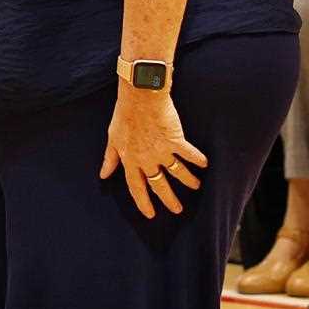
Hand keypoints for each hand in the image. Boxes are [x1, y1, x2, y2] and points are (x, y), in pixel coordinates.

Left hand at [99, 86, 206, 218]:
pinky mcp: (175, 140)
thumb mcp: (112, 137)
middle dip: (169, 199)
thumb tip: (103, 174)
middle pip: (158, 184)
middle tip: (177, 210)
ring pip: (177, 172)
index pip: (135, 186)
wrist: (139, 94)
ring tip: (196, 186)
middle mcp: (146, 159)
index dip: (143, 202)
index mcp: (130, 159)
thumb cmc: (124, 113)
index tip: (150, 214)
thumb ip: (110, 158)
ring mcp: (162, 150)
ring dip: (188, 180)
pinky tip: (205, 164)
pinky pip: (189, 154)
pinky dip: (198, 159)